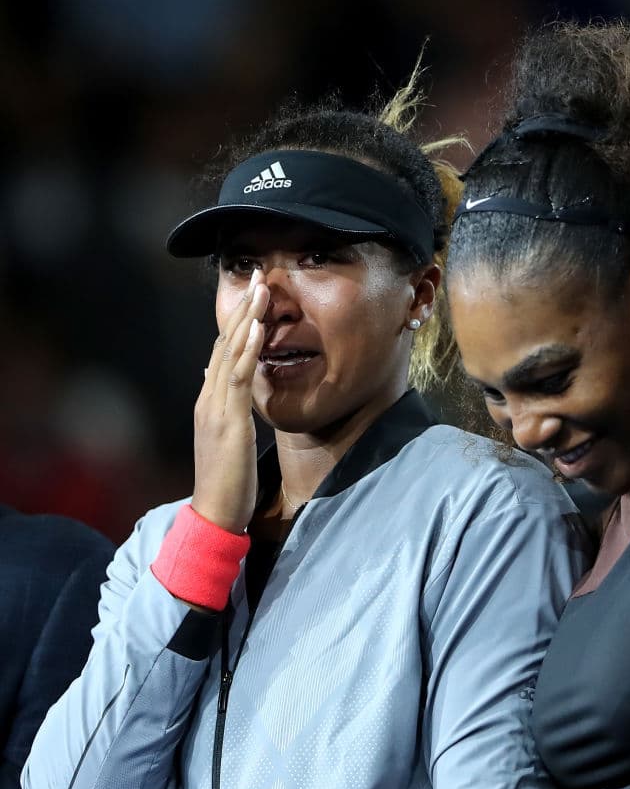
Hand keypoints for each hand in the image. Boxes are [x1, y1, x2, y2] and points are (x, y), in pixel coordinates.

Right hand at [192, 273, 271, 533]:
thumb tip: (219, 375)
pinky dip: (248, 350)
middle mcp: (208, 398)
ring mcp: (216, 408)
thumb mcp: (226, 436)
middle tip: (258, 275)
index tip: (252, 295)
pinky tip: (258, 328)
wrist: (214, 514)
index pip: (222, 353)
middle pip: (224, 343)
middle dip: (243, 308)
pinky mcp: (228, 421)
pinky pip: (239, 378)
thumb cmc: (227, 480)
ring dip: (247, 318)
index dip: (238, 322)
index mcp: (209, 402)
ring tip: (261, 288)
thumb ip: (225, 405)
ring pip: (230, 353)